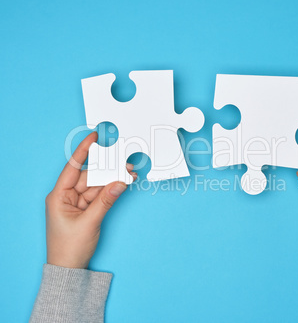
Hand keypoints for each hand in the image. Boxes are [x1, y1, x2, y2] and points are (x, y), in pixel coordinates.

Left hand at [45, 132, 136, 268]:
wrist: (69, 268)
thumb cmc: (69, 247)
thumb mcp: (89, 222)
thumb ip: (105, 201)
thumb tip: (119, 183)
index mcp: (59, 195)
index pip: (72, 167)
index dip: (83, 150)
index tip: (94, 137)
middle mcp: (67, 196)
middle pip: (90, 176)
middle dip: (108, 170)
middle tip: (125, 164)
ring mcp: (78, 202)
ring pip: (98, 185)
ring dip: (113, 181)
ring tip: (129, 175)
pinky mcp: (87, 208)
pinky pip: (101, 195)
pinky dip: (111, 190)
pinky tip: (122, 184)